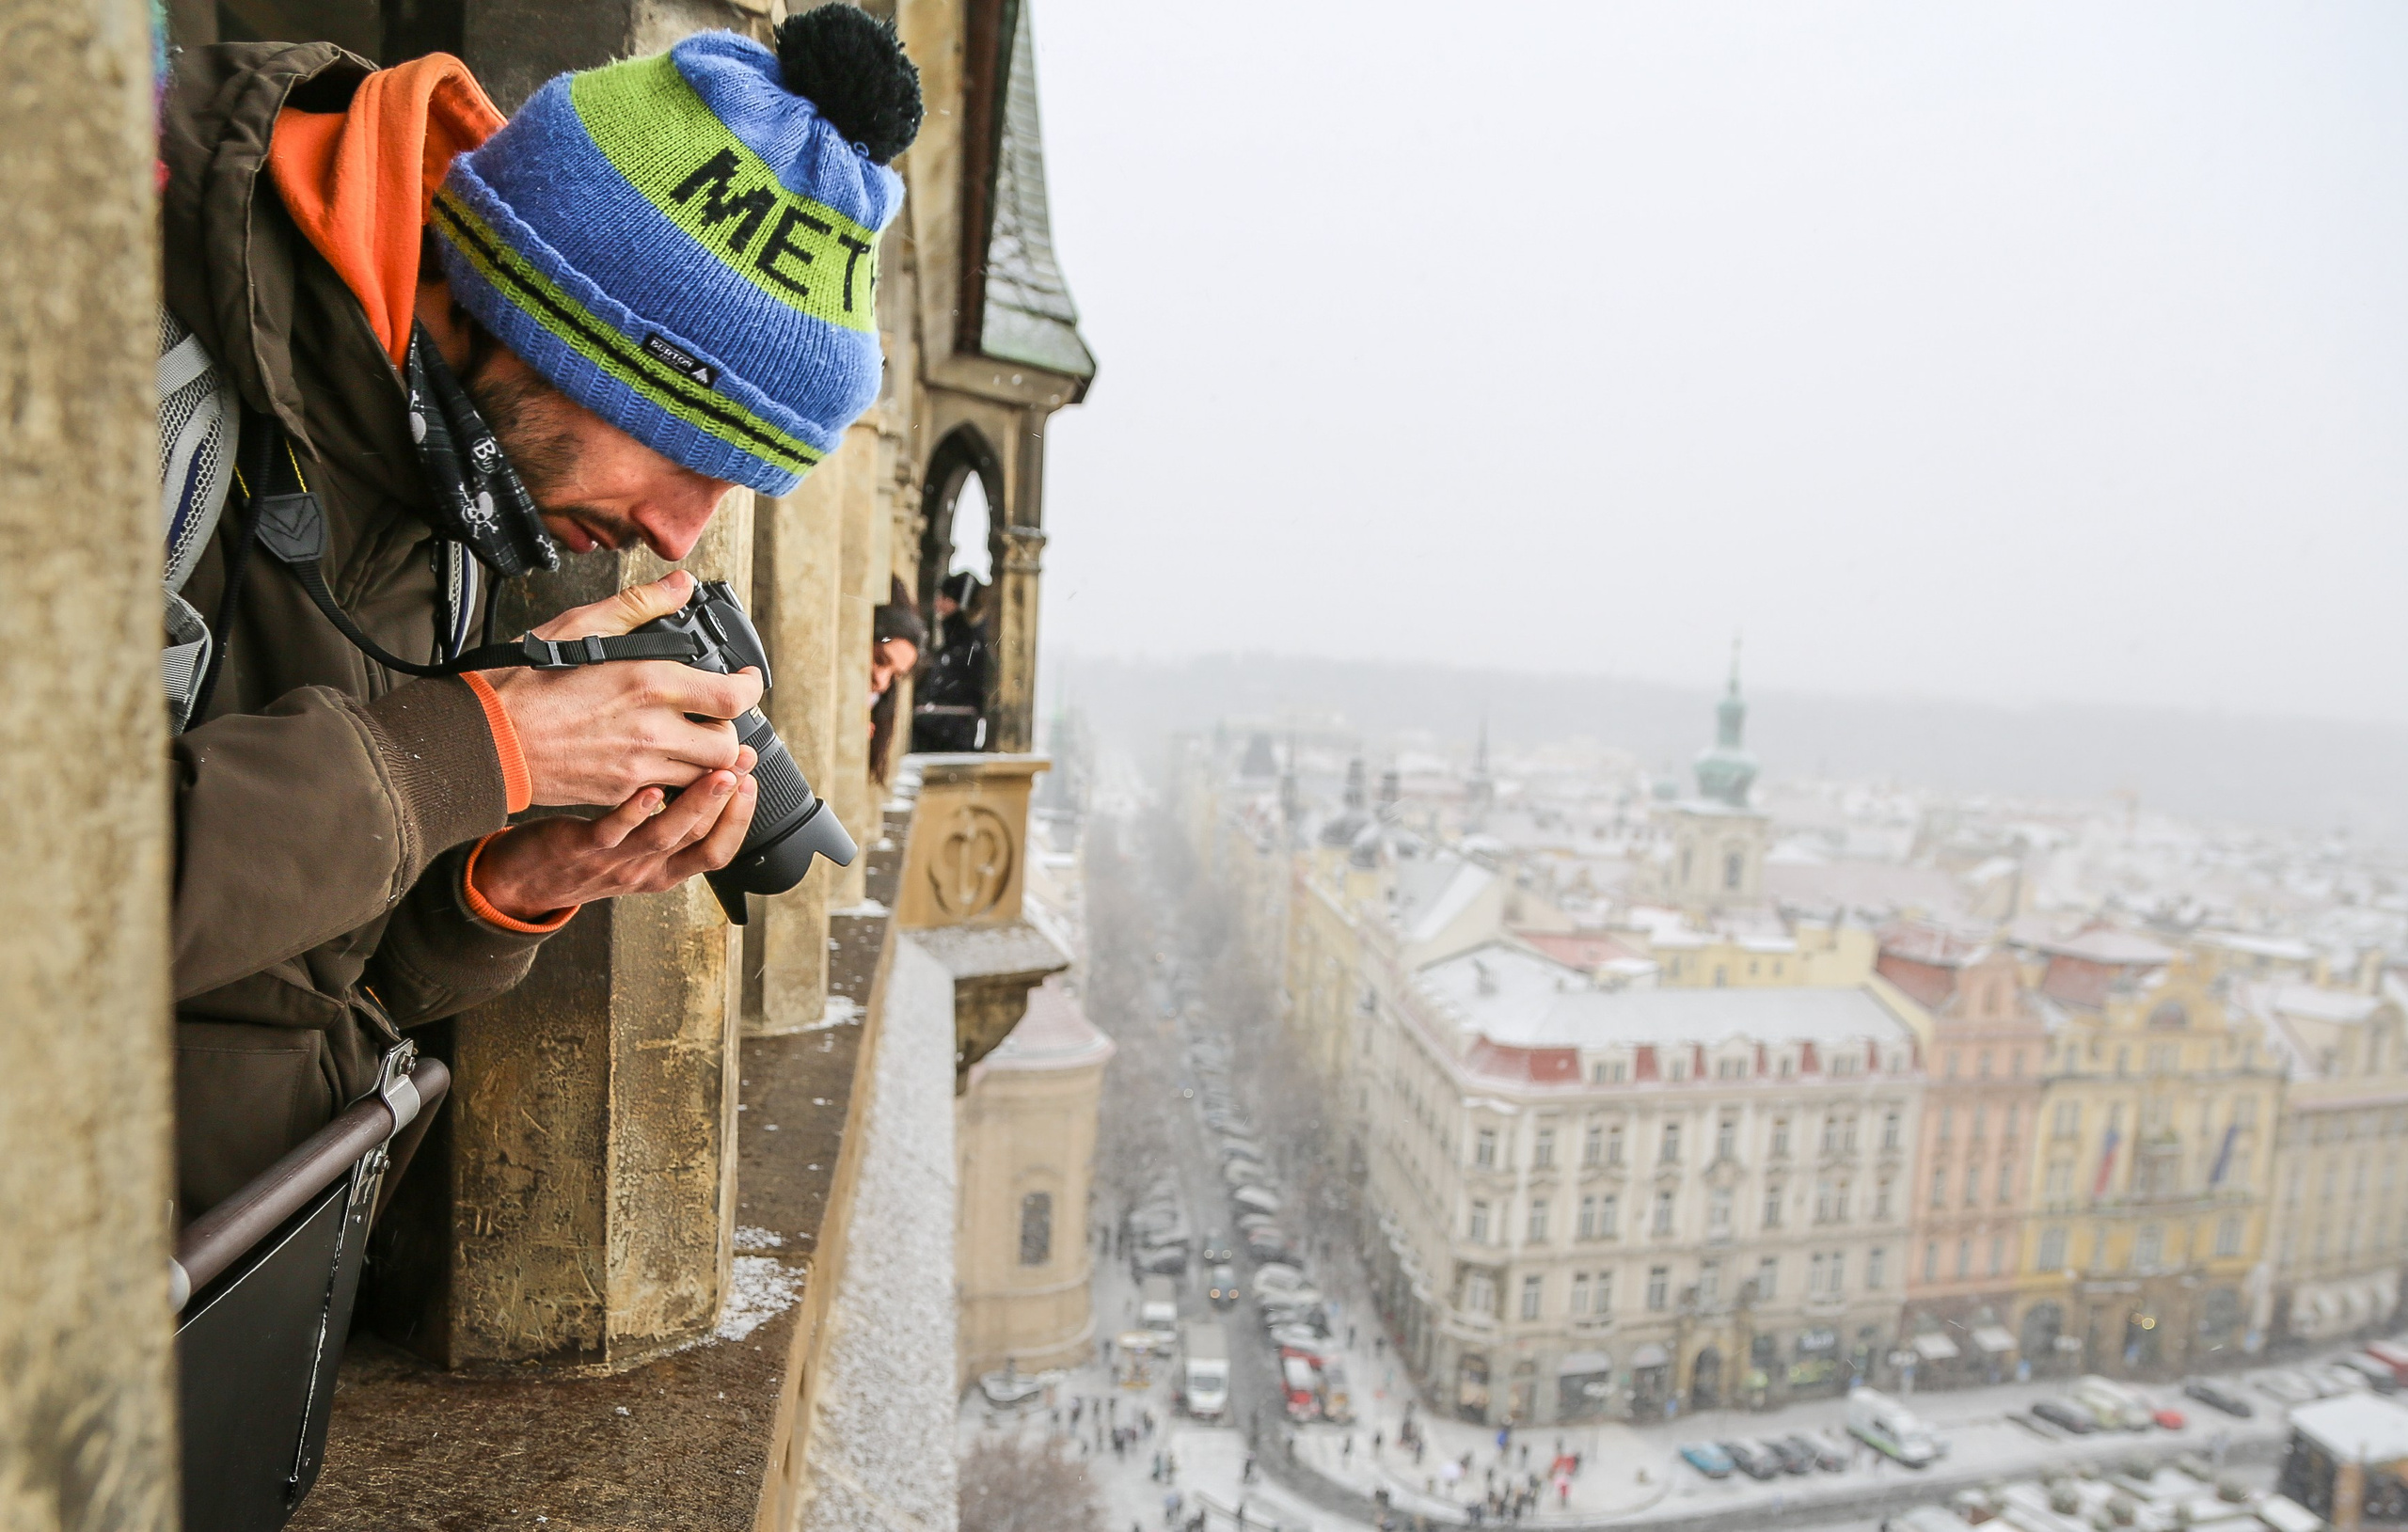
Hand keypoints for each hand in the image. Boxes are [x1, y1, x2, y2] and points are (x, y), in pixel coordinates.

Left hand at [470, 747, 759, 918]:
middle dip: (728, 802)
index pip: (717, 853)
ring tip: (717, 773)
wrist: (522, 882)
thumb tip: (701, 782)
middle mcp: (644, 871)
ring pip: (665, 835)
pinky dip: (635, 811)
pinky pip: (614, 831)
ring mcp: (614, 861)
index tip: (752, 781)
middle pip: (699, 841)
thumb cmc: (582, 857)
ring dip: (696, 803)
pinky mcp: (582, 848)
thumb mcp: (634, 852)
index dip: (740, 820)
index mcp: (663, 873)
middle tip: (743, 765)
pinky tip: (651, 787)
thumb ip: (668, 825)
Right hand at [484, 571, 764, 806]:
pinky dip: (677, 782)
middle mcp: (652, 730)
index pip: (733, 696)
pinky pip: (670, 794)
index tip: (746, 680)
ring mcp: (638, 767)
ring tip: (694, 741)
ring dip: (708, 761)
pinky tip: (662, 762)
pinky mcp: (620, 792)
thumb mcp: (583, 626)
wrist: (488, 737)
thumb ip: (640, 606)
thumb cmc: (527, 681)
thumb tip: (680, 586)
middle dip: (731, 731)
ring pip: (704, 777)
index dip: (751, 687)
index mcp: (650, 683)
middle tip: (716, 716)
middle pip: (729, 746)